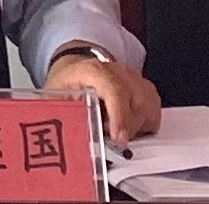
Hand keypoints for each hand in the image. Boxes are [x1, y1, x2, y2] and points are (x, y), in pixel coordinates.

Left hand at [44, 55, 160, 144]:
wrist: (76, 71)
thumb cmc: (66, 85)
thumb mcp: (54, 97)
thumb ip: (60, 114)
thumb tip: (64, 136)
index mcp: (92, 70)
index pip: (114, 90)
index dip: (119, 116)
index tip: (119, 139)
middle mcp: (118, 71)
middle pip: (135, 105)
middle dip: (124, 129)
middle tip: (107, 137)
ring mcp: (135, 78)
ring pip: (148, 112)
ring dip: (133, 129)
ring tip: (113, 129)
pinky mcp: (146, 89)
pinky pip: (154, 115)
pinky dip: (142, 127)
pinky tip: (124, 125)